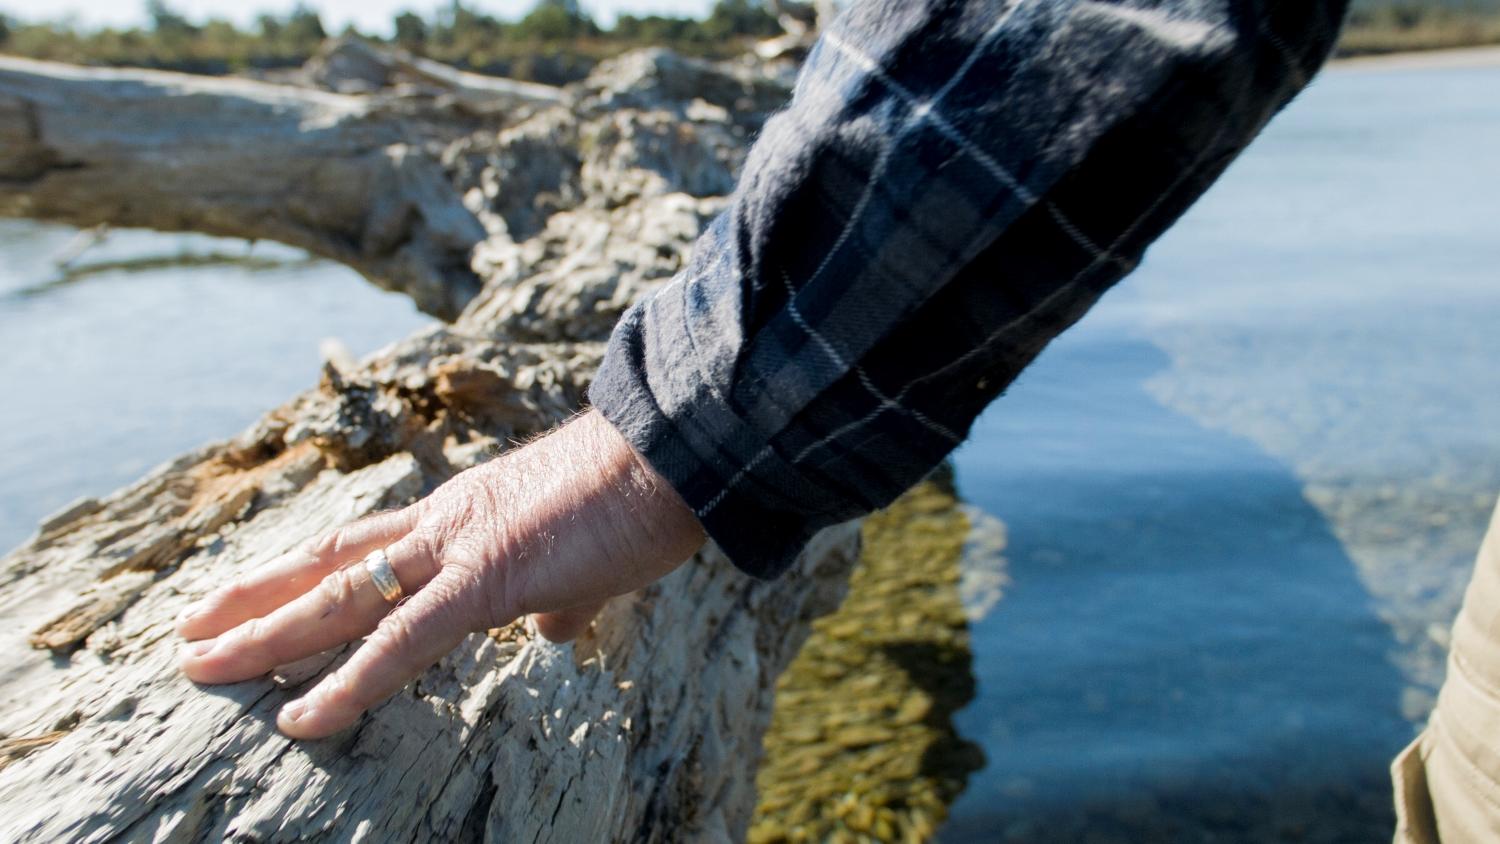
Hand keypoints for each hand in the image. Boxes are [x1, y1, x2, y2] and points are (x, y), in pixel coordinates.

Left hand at [175, 410, 704, 738]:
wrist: (675, 455)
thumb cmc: (640, 500)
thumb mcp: (586, 558)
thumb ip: (559, 597)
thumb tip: (552, 633)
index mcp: (464, 515)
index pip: (364, 546)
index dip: (304, 572)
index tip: (254, 594)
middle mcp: (443, 524)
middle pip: (328, 566)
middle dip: (254, 600)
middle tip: (189, 628)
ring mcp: (458, 548)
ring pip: (339, 599)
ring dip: (265, 635)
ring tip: (200, 665)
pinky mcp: (488, 580)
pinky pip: (402, 642)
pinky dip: (349, 683)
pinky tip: (304, 718)